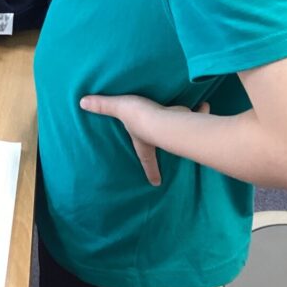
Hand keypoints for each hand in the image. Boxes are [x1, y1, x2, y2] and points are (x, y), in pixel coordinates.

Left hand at [80, 94, 209, 185]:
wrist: (166, 118)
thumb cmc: (140, 117)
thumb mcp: (118, 108)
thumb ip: (102, 105)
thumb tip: (81, 102)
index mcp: (145, 141)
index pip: (146, 159)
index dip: (150, 171)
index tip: (155, 183)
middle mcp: (162, 137)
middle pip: (166, 145)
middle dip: (172, 148)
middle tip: (176, 152)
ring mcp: (177, 130)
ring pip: (183, 129)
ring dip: (187, 123)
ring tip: (191, 117)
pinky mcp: (189, 120)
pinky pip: (197, 116)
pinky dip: (201, 111)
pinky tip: (204, 104)